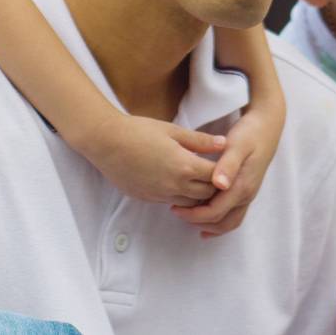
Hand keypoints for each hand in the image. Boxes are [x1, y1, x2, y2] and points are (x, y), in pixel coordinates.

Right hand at [86, 111, 223, 205]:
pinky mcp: (149, 199)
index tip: (229, 164)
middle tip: (220, 174)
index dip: (225, 172)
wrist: (107, 143)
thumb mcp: (173, 131)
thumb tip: (223, 143)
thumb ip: (200, 140)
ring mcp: (161, 195)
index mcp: (184, 166)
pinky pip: (173, 203)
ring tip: (202, 181)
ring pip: (191, 203)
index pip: (216, 177)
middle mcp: (174, 185)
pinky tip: (181, 184)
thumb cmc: (139, 131)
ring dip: (199, 195)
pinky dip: (182, 197)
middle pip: (207, 195)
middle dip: (216, 186)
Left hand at [171, 102, 281, 237]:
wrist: (266, 127)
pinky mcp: (246, 192)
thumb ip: (228, 164)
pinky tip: (204, 223)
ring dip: (208, 225)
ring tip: (188, 217)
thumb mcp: (237, 144)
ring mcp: (248, 195)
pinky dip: (218, 222)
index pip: (216, 211)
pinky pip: (233, 216)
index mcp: (242, 186)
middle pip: (221, 222)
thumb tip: (219, 184)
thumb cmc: (249, 133)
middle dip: (198, 222)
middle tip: (177, 212)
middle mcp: (246, 195)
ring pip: (228, 222)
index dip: (194, 215)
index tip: (175, 208)